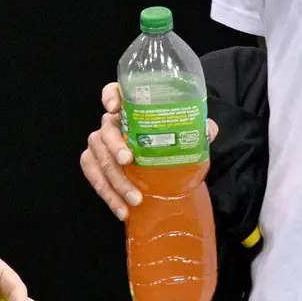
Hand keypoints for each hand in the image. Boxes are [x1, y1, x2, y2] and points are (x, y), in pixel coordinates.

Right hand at [79, 82, 217, 219]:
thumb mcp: (186, 130)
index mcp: (129, 108)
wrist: (164, 158)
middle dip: (114, 145)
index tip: (115, 107)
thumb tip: (208, 131)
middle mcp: (111, 123)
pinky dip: (106, 194)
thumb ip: (197, 127)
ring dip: (113, 179)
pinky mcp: (95, 164)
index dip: (110, 96)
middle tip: (129, 161)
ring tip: (134, 199)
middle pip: (105, 129)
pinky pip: (93, 176)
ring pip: (96, 156)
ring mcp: (100, 144)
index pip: (113, 91)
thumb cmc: (172, 138)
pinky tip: (122, 210)